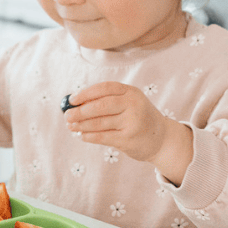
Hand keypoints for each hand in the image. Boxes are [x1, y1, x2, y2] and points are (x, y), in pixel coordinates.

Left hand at [63, 81, 193, 184]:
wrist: (161, 139)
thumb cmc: (137, 118)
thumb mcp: (128, 103)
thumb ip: (106, 101)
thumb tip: (74, 104)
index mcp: (131, 92)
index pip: (105, 88)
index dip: (86, 93)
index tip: (72, 100)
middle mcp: (133, 105)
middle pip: (101, 106)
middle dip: (80, 111)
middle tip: (67, 115)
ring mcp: (132, 122)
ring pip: (100, 122)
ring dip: (81, 125)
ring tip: (71, 126)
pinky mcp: (128, 139)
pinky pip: (103, 136)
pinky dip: (90, 136)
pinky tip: (82, 135)